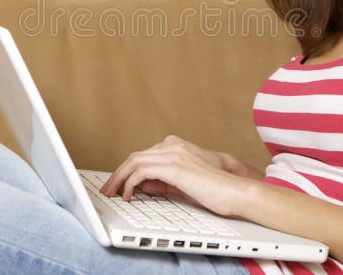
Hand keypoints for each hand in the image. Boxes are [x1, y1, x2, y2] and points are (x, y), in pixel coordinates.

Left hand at [100, 135, 256, 216]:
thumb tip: (141, 187)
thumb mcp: (183, 183)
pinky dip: (130, 184)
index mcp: (177, 146)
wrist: (235, 191)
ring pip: (134, 162)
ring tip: (111, 193)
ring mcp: (174, 153)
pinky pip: (142, 172)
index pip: (143, 155)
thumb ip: (162, 181)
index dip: (126, 170)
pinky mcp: (174, 166)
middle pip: (135, 156)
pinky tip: (128, 195)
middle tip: (107, 189)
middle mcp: (174, 145)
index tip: (117, 184)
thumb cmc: (214, 189)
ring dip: (119, 178)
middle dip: (118, 174)